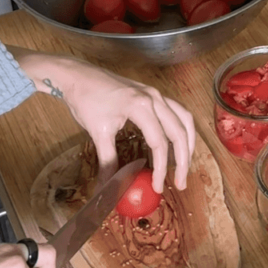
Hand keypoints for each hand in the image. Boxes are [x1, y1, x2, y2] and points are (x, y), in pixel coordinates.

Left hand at [11, 48, 194, 192]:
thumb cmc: (86, 101)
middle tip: (180, 183)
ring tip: (185, 165)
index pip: (159, 142)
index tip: (158, 186)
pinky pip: (177, 111)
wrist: (79, 76)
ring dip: (188, 143)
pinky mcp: (153, 94)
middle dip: (183, 160)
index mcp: (141, 106)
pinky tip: (177, 142)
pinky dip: (181, 129)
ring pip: (184, 119)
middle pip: (179, 132)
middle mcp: (154, 97)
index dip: (161, 168)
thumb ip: (108, 162)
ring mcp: (156, 93)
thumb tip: (107, 190)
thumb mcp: (97, 133)